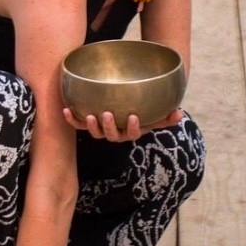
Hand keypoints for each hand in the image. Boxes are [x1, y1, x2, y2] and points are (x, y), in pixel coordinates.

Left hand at [62, 107, 183, 141]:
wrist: (123, 110)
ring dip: (92, 125)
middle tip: (107, 114)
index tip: (134, 117)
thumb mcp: (154, 114)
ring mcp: (101, 129)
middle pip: (111, 135)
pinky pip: (78, 125)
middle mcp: (115, 133)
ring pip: (95, 133)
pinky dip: (71, 119)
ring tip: (90, 115)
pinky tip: (65, 110)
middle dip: (109, 126)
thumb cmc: (141, 111)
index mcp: (131, 131)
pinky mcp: (88, 123)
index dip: (134, 127)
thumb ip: (166, 116)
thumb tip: (180, 114)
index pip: (133, 133)